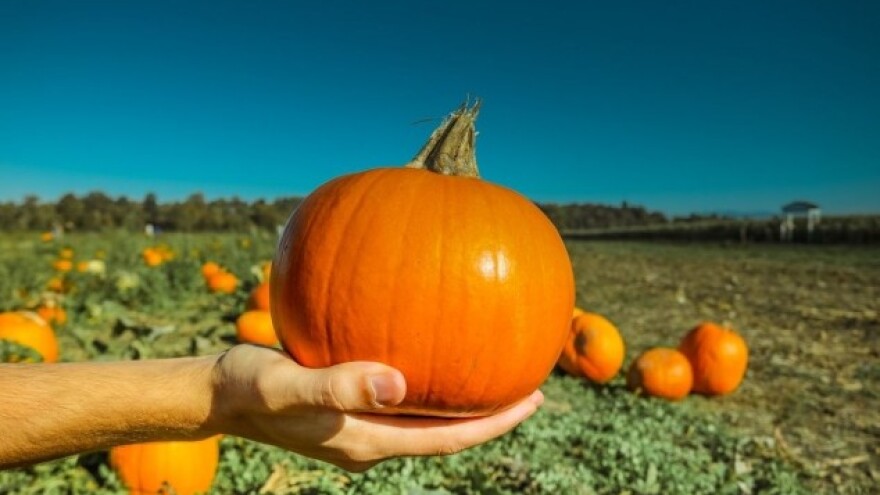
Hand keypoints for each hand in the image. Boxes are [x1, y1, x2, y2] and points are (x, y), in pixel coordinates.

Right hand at [209, 345, 543, 471]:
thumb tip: (398, 385)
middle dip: (489, 413)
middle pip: (445, 431)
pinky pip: (401, 398)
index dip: (493, 423)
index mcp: (366, 442)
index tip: (533, 398)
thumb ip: (339, 386)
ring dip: (460, 398)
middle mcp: (370, 440)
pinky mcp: (348, 408)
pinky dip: (427, 381)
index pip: (446, 438)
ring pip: (425, 416)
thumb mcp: (288, 385)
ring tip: (493, 367)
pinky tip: (430, 347)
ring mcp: (359, 427)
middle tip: (530, 382)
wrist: (216, 394)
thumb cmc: (248, 388)